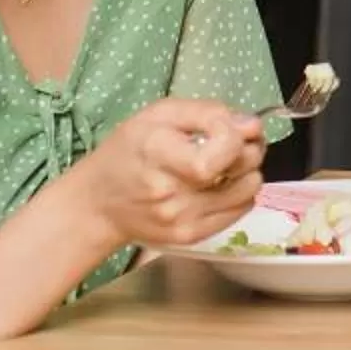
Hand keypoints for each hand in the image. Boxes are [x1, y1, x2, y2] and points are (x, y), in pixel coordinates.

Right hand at [68, 99, 266, 249]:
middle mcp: (171, 192)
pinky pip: (240, 211)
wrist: (98, 203)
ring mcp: (181, 219)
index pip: (224, 150)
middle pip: (243, 168)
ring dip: (246, 172)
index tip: (225, 128)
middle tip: (233, 142)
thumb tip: (252, 126)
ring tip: (225, 164)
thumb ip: (208, 113)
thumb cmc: (128, 151)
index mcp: (159, 153)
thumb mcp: (160, 115)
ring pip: (249, 190)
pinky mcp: (190, 236)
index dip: (236, 135)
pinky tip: (218, 184)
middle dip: (248, 148)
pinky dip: (238, 194)